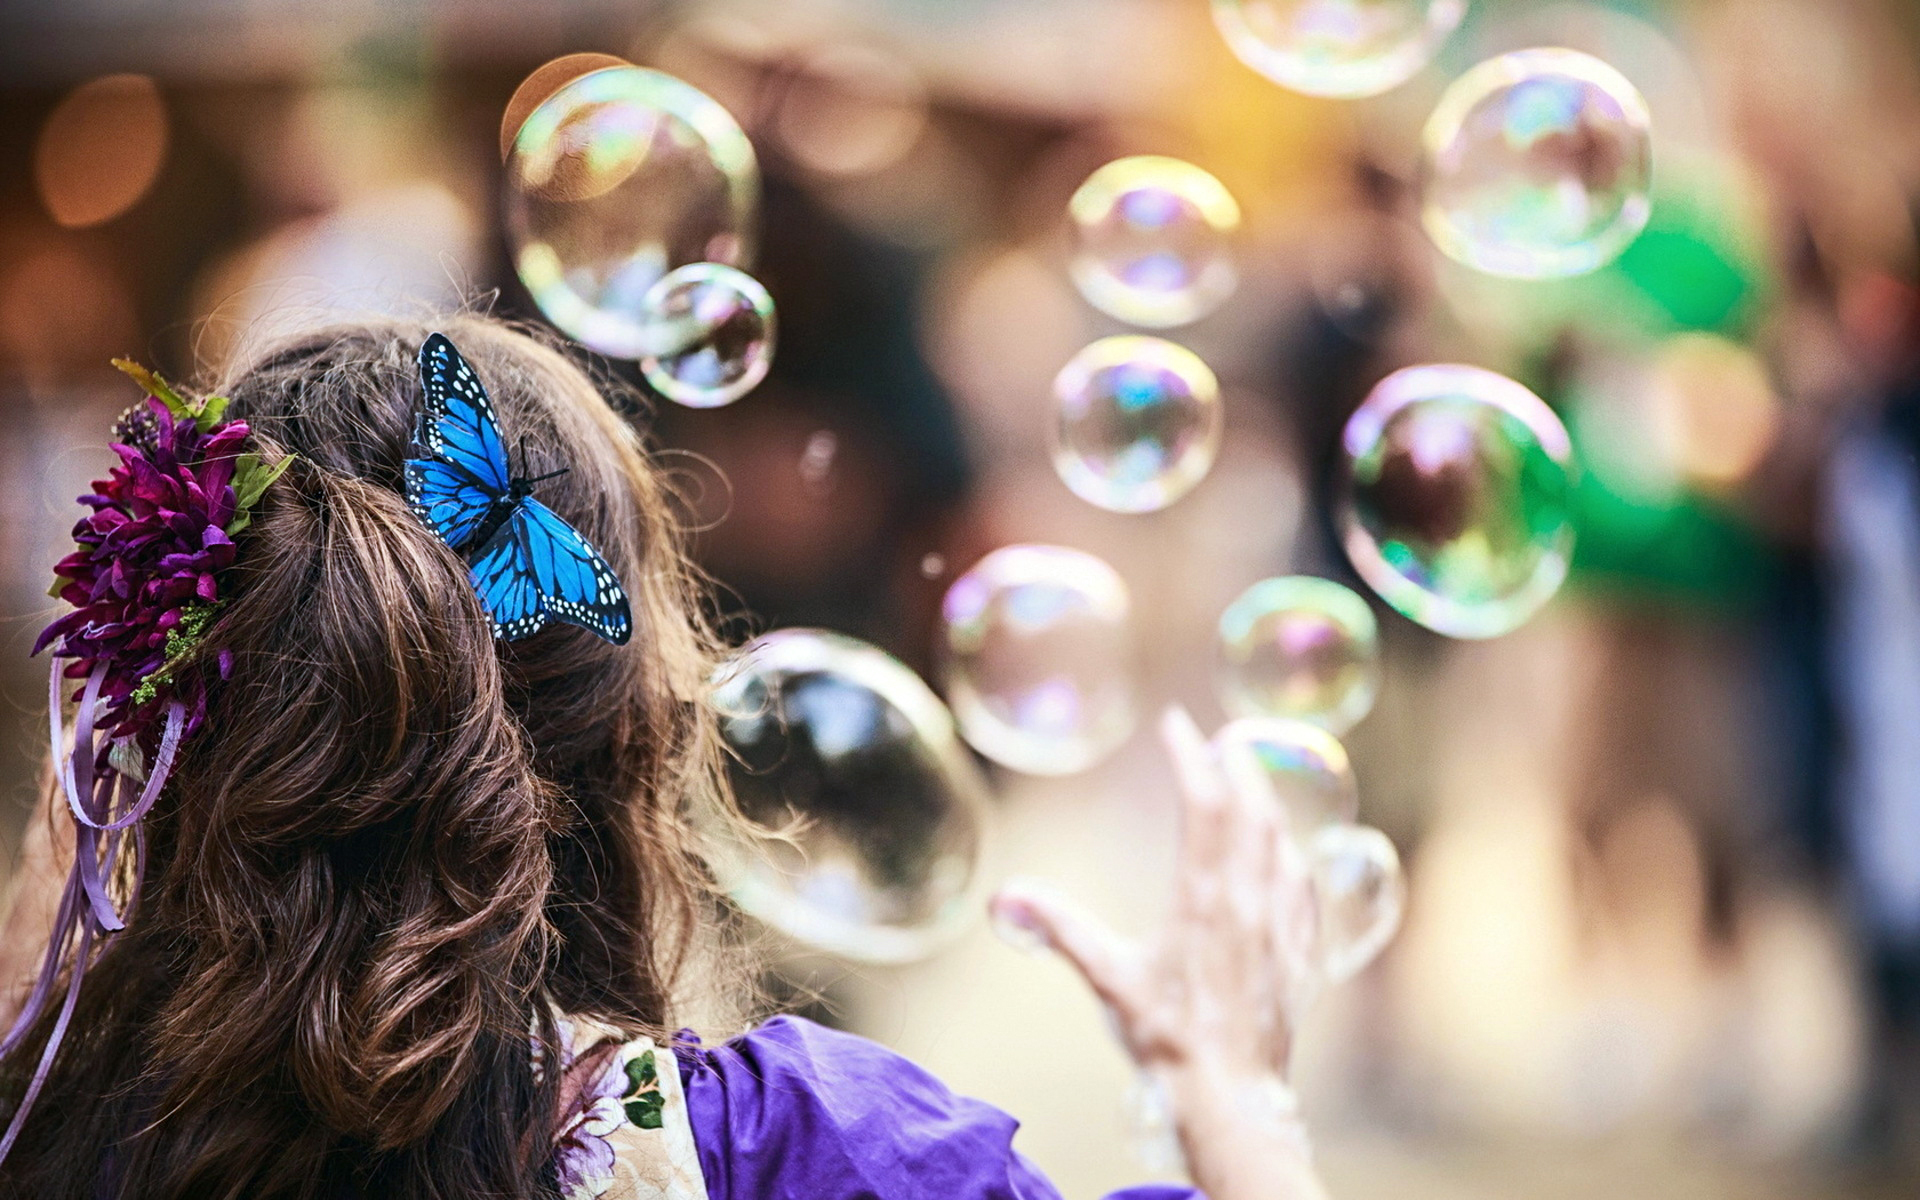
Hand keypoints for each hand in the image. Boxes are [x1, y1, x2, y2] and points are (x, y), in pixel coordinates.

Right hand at [990, 707, 1329, 1199]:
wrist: (1229, 1097)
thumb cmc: (1167, 1040)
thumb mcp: (1107, 979)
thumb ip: (1061, 929)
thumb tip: (1010, 896)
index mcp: (1204, 898)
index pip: (1204, 804)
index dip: (1190, 756)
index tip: (1176, 724)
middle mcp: (1249, 902)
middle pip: (1253, 811)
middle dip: (1238, 767)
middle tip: (1223, 739)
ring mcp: (1280, 927)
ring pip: (1283, 844)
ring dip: (1268, 804)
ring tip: (1254, 783)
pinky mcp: (1298, 955)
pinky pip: (1303, 888)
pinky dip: (1292, 856)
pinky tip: (1290, 856)